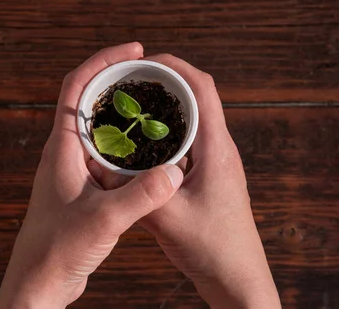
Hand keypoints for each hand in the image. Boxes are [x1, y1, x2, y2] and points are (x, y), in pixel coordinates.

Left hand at [0, 43, 184, 308]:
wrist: (38, 282)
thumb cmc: (56, 250)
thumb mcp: (102, 221)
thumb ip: (139, 196)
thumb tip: (174, 172)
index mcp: (62, 148)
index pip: (77, 87)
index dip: (103, 62)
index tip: (133, 51)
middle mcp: (66, 152)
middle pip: (89, 100)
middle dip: (118, 81)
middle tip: (150, 73)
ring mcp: (74, 170)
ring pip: (100, 128)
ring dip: (124, 112)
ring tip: (154, 105)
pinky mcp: (83, 188)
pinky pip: (107, 154)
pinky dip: (128, 144)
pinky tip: (149, 151)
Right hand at [91, 54, 280, 307]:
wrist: (237, 277)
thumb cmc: (213, 249)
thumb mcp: (168, 220)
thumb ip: (135, 192)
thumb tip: (101, 168)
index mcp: (216, 149)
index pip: (202, 88)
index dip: (174, 66)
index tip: (143, 61)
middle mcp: (219, 148)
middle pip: (196, 96)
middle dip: (164, 81)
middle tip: (129, 81)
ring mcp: (215, 162)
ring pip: (191, 119)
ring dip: (164, 107)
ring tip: (131, 106)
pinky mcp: (208, 176)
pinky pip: (186, 142)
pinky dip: (164, 134)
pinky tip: (140, 145)